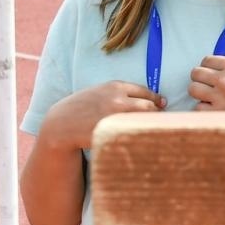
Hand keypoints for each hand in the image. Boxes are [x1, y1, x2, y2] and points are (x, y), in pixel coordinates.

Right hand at [39, 81, 164, 150]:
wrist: (62, 123)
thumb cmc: (83, 106)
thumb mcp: (100, 91)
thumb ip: (120, 92)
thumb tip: (147, 98)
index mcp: (116, 87)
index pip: (146, 92)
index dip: (156, 99)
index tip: (162, 104)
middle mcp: (118, 100)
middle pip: (149, 106)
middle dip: (156, 113)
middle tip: (160, 118)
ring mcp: (115, 117)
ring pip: (143, 121)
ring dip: (151, 125)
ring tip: (153, 128)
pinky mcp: (111, 133)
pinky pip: (132, 134)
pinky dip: (140, 135)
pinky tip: (141, 138)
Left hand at [190, 56, 224, 133]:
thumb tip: (218, 77)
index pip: (207, 60)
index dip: (207, 68)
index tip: (210, 74)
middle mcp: (224, 78)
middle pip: (196, 73)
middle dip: (199, 79)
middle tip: (207, 87)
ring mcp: (218, 95)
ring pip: (193, 89)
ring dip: (198, 94)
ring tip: (208, 99)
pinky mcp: (216, 113)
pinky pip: (197, 108)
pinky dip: (202, 111)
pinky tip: (213, 112)